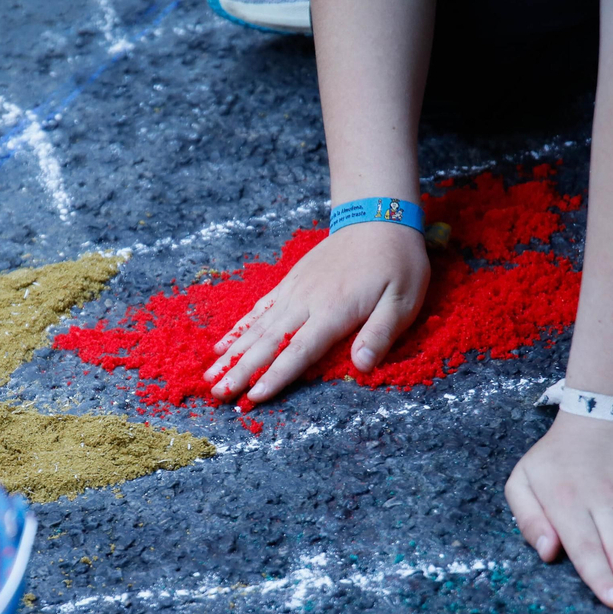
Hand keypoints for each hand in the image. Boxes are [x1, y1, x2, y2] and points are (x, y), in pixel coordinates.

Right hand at [205, 222, 429, 405]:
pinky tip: (221, 346)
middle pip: (268, 342)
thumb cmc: (397, 263)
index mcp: (333, 310)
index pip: (299, 350)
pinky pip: (259, 309)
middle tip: (218, 395)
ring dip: (231, 354)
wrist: (378, 217)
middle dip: (241, 370)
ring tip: (209, 377)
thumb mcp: (403, 300)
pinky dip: (238, 329)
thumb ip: (380, 333)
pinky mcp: (289, 283)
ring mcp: (294, 291)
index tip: (253, 396)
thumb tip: (361, 366)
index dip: (275, 375)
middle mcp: (306, 302)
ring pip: (256, 328)